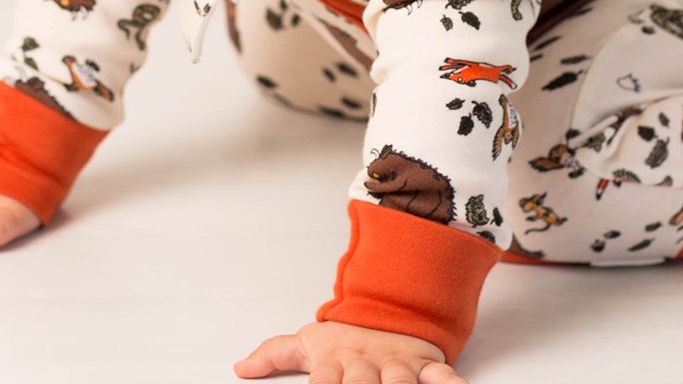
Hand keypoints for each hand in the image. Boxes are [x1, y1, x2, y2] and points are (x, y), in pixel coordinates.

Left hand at [234, 321, 469, 382]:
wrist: (392, 306)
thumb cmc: (348, 336)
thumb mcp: (310, 341)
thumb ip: (276, 354)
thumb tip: (240, 367)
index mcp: (337, 363)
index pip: (322, 383)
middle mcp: (367, 366)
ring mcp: (398, 366)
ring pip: (399, 381)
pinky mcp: (425, 367)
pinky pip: (441, 377)